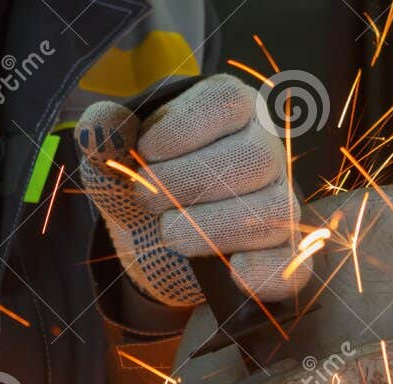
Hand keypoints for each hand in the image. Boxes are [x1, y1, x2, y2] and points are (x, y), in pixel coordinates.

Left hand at [76, 75, 308, 306]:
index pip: (227, 101)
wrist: (154, 241)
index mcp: (233, 111)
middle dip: (188, 182)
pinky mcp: (282, 254)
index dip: (183, 126)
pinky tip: (231, 271)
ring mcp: (281, 203)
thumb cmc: (146, 186)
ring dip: (212, 226)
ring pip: (274, 211)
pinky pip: (292, 266)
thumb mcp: (117, 159)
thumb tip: (100, 125)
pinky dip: (263, 272)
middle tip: (146, 199)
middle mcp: (266, 151)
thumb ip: (104, 136)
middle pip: (253, 156)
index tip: (147, 151)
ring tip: (168, 233)